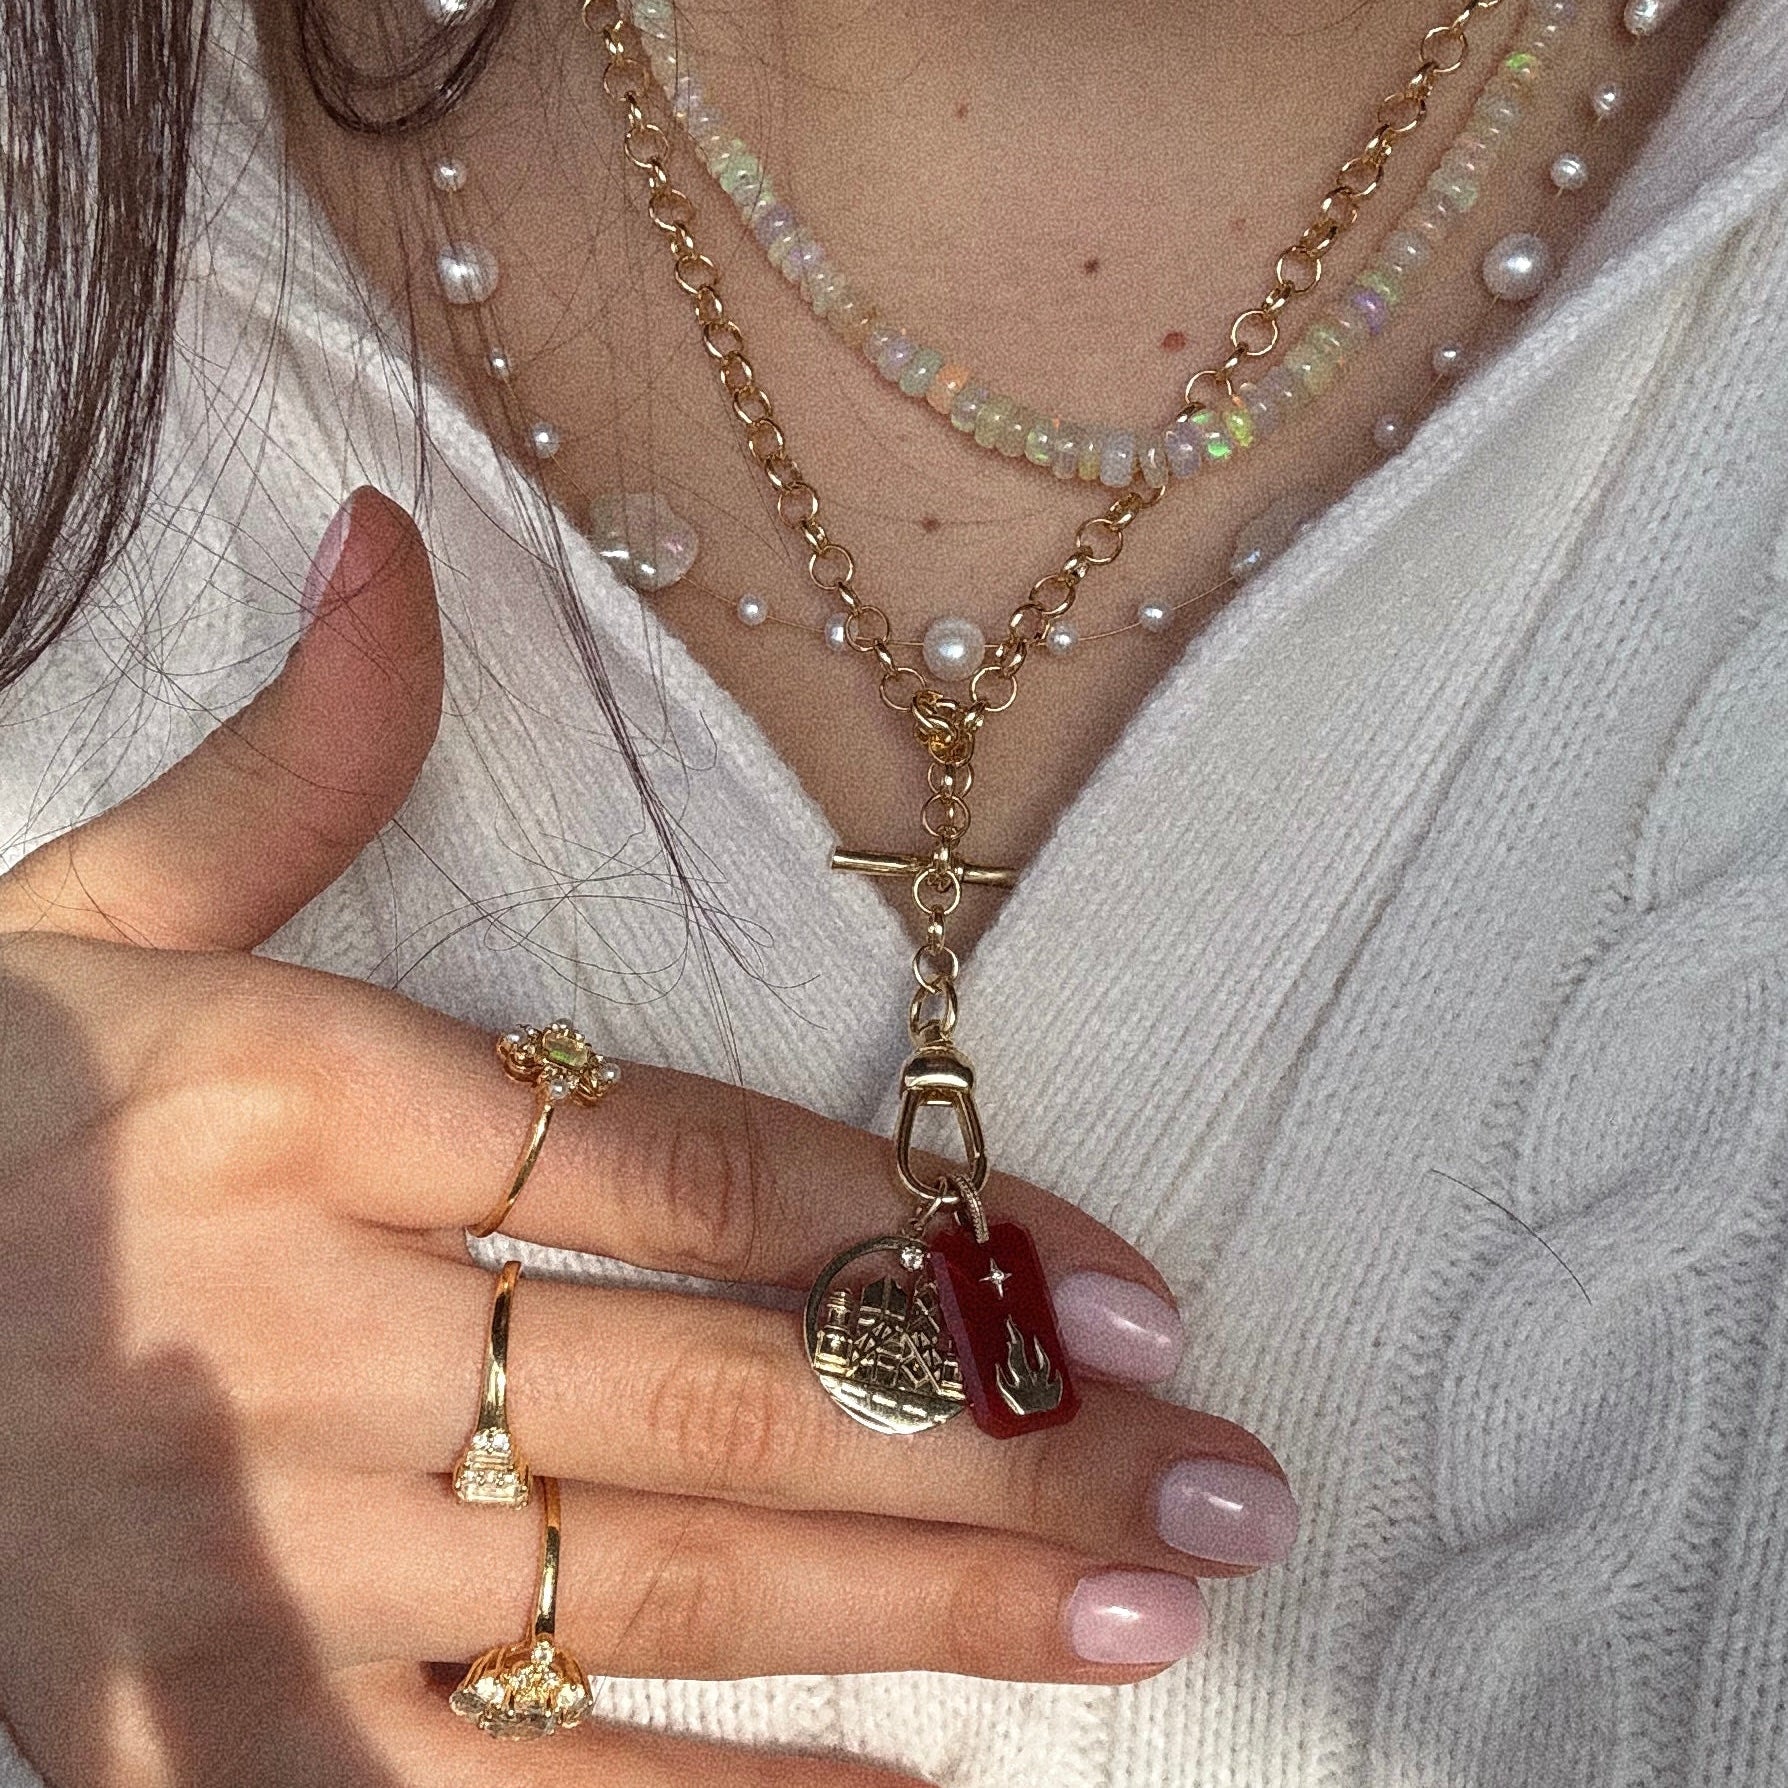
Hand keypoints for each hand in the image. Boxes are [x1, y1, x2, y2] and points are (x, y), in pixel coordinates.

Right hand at [0, 488, 1294, 1787]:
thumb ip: (298, 761)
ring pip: (664, 1597)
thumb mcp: (98, 914)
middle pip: (731, 1396)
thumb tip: (392, 538)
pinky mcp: (210, 1751)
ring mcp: (257, 1567)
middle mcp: (292, 1333)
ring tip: (1151, 1615)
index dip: (929, 1229)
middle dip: (1003, 1445)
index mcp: (296, 1103)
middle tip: (1224, 1481)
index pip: (690, 1167)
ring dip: (933, 1608)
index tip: (1129, 1289)